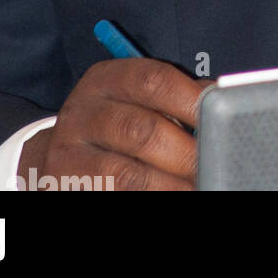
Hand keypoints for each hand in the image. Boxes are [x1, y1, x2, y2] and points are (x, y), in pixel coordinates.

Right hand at [19, 58, 209, 190]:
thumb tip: (220, 103)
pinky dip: (149, 198)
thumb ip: (174, 98)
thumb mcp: (134, 99)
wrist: (54, 160)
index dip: (192, 99)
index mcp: (105, 79)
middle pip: (141, 130)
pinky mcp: (62, 189)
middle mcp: (81, 113)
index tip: (222, 118)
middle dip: (186, 152)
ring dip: (170, 186)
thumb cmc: (115, 125)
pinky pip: (110, 194)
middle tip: (215, 165)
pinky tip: (171, 194)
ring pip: (126, 175)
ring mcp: (66, 157)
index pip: (152, 80)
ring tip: (198, 187)